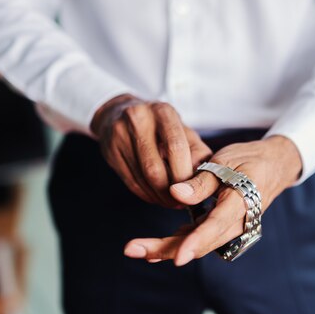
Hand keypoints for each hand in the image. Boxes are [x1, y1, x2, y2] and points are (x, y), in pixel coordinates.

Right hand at [91, 94, 211, 207]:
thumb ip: (198, 152)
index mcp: (163, 111)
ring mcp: (120, 133)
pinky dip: (146, 195)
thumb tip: (205, 179)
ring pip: (143, 178)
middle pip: (156, 167)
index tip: (193, 190)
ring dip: (160, 197)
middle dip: (171, 191)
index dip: (185, 175)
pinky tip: (156, 197)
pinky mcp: (109, 150)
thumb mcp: (183, 130)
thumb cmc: (160, 126)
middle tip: (182, 202)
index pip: (176, 147)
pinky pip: (131, 182)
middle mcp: (138, 118)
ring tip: (171, 202)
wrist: (119, 112)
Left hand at [123, 135, 302, 264]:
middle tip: (132, 250)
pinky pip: (197, 238)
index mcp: (240, 204)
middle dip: (166, 249)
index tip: (178, 258)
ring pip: (196, 243)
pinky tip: (152, 249)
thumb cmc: (249, 160)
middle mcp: (236, 223)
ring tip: (135, 250)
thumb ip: (202, 180)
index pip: (216, 226)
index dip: (196, 242)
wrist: (273, 167)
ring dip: (166, 248)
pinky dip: (176, 242)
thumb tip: (175, 193)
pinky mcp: (219, 227)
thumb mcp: (226, 162)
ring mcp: (228, 228)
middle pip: (199, 242)